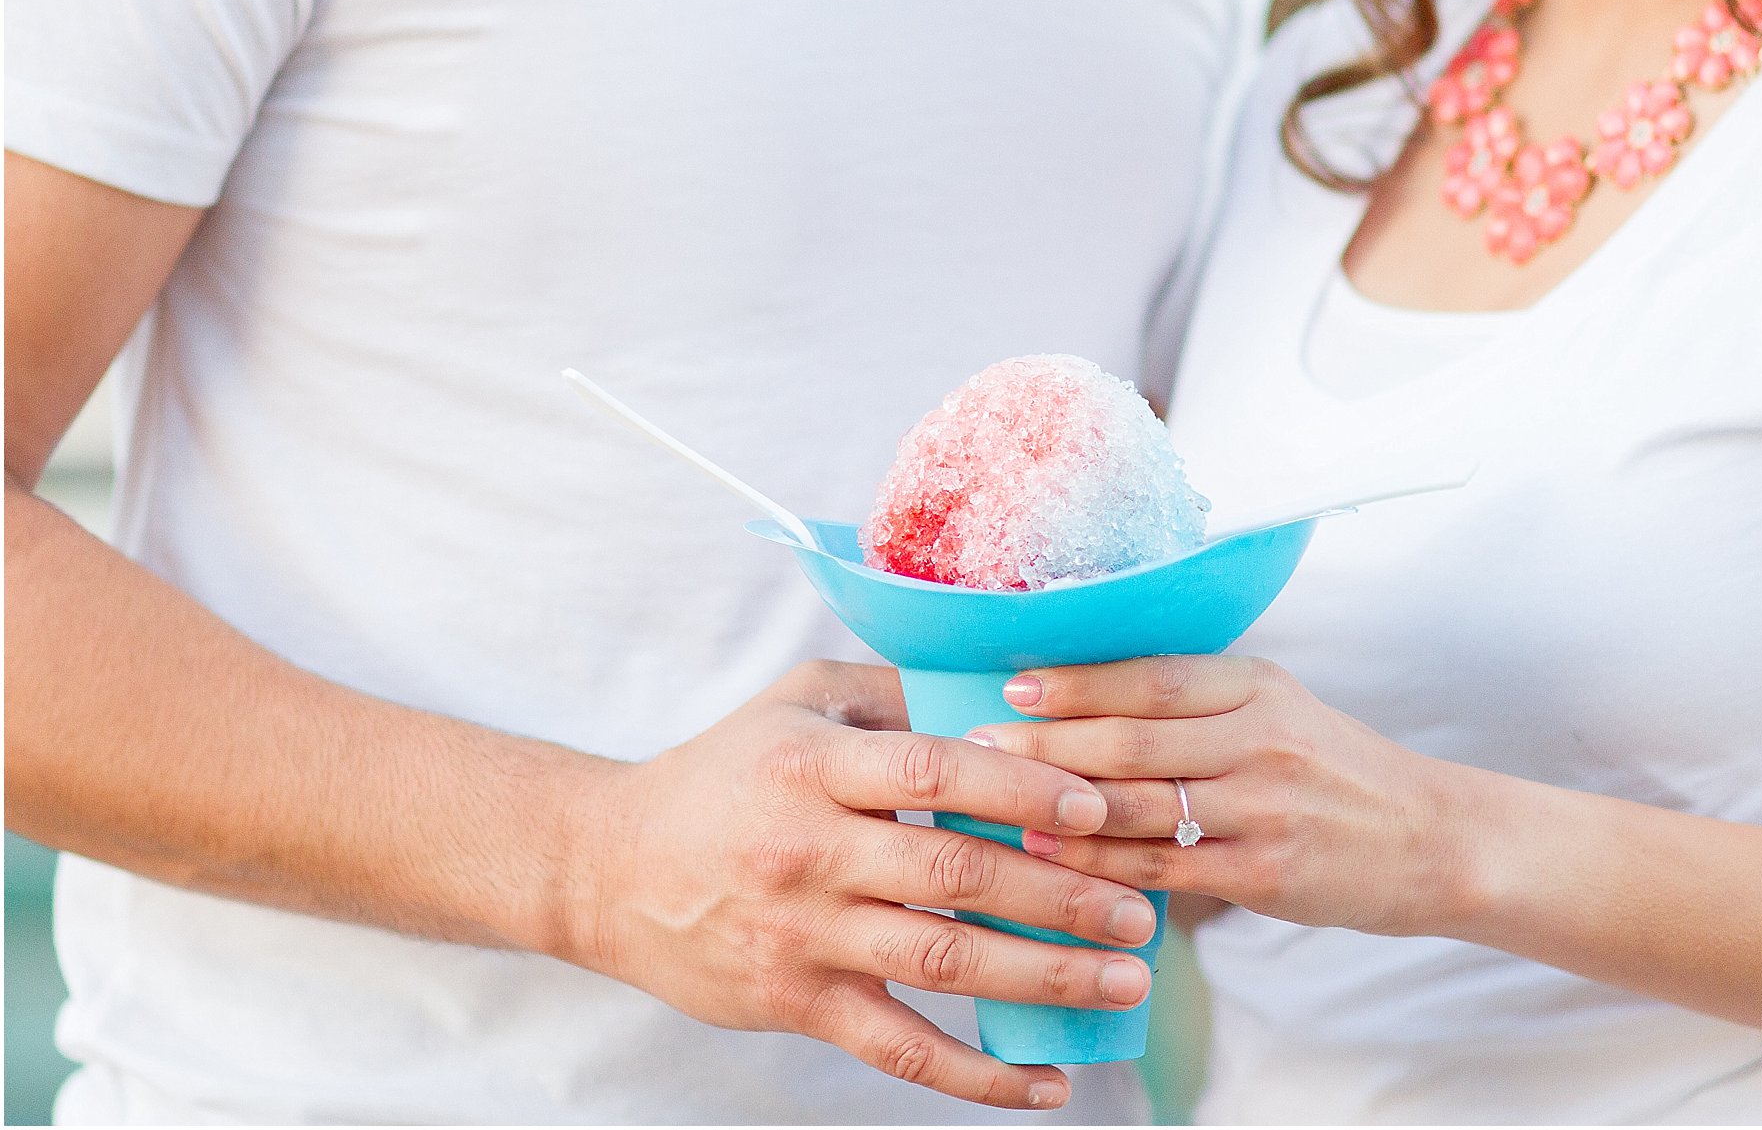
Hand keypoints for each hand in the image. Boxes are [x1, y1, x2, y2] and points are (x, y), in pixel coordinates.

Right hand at [559, 659, 1158, 1110]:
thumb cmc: (720, 773)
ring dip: (1043, 977)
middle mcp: (810, 850)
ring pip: (941, 962)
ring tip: (1123, 982)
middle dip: (1061, 896)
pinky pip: (899, 1045)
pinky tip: (1044, 1087)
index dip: (1020, 790)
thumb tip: (1006, 689)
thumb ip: (895, 694)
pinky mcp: (795, 1002)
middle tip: (1141, 911)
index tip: (1098, 806)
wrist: (605, 866)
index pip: (931, 772)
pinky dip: (976, 1075)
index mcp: (815, 766)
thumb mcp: (798, 703)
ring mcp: (803, 934)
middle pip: (955, 875)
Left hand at [968, 655, 1469, 935]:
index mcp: (1257, 685)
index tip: (1012, 688)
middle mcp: (1260, 738)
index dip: (1076, 682)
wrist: (1431, 840)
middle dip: (1044, 744)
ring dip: (1056, 806)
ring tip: (992, 805)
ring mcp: (1263, 807)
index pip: (1152, 676)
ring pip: (1138, 805)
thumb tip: (1084, 701)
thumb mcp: (1278, 709)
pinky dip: (1099, 866)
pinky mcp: (1263, 871)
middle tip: (975, 746)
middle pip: (1130, 739)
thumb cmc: (1334, 771)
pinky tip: (1053, 862)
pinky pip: (1161, 870)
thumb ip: (1197, 703)